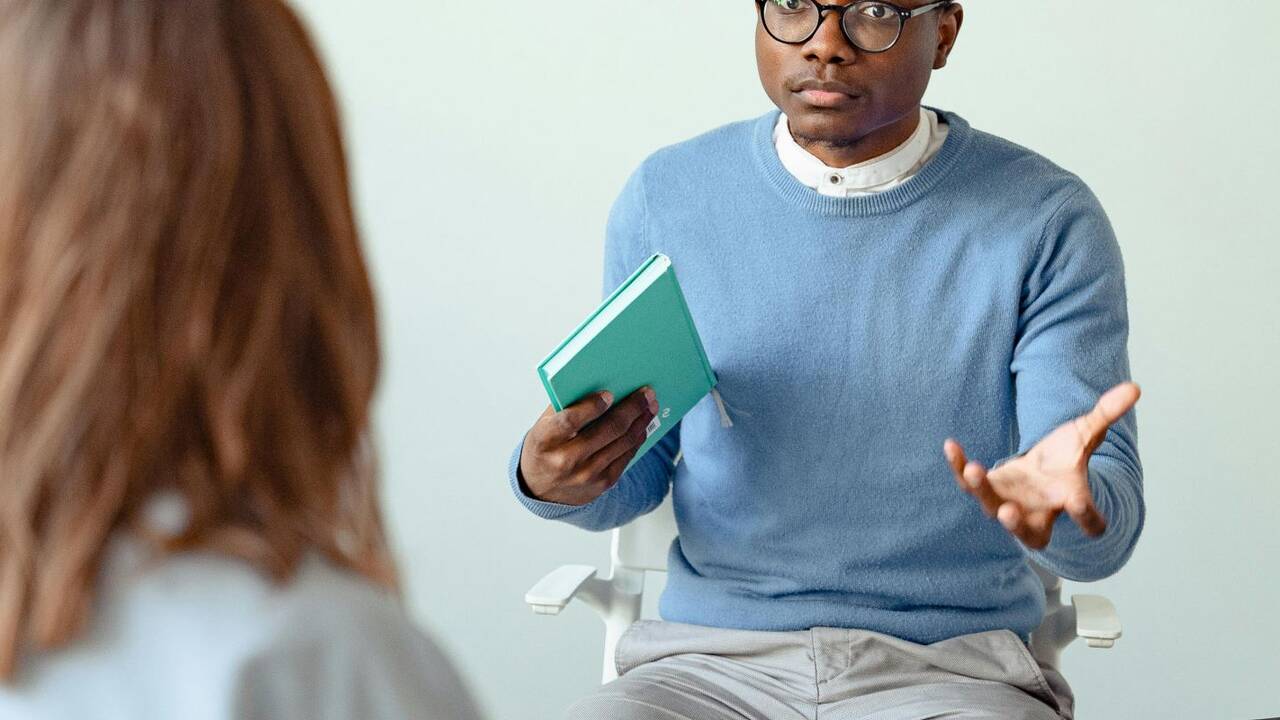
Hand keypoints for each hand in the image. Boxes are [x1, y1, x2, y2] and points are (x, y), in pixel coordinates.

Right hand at [518, 387, 658, 505]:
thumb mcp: (542, 426)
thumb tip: (598, 384)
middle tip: (646, 394)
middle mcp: (564, 460)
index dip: (591, 407)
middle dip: (631, 409)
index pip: (570, 421)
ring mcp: (585, 475)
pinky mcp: (602, 484)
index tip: (609, 394)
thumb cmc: (544, 448)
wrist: (540, 489)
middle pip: (607, 430)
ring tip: (650, 407)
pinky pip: (626, 457)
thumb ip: (564, 406)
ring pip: (622, 443)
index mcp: (544, 440)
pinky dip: (636, 439)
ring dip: (641, 422)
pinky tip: (642, 426)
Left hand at [943, 382, 1141, 549]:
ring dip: (982, 491)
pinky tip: (952, 446)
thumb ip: (1106, 414)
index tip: (1081, 507)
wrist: (1039, 470)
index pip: (1086, 519)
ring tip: (975, 469)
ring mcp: (1009, 504)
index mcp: (1070, 500)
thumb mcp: (1086, 434)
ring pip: (992, 508)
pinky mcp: (986, 489)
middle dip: (1018, 526)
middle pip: (1029, 533)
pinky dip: (959, 467)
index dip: (1087, 518)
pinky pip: (968, 483)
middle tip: (1009, 514)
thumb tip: (1135, 387)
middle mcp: (1038, 512)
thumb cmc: (1065, 459)